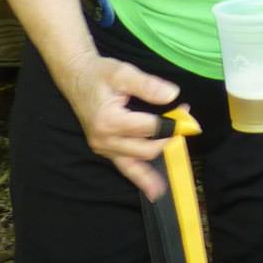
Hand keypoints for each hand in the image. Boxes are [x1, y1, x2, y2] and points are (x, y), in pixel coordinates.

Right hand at [60, 53, 180, 199]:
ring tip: (170, 183)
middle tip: (184, 123)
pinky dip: (139, 178)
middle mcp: (105, 140)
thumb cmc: (99, 74)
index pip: (150, 128)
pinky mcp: (104, 150)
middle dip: (168, 139)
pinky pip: (125, 167)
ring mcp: (103, 148)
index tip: (186, 111)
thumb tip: (172, 94)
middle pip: (146, 149)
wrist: (76, 77)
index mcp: (109, 121)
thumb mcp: (123, 73)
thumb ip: (148, 85)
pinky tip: (153, 190)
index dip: (172, 122)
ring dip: (155, 168)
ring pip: (135, 165)